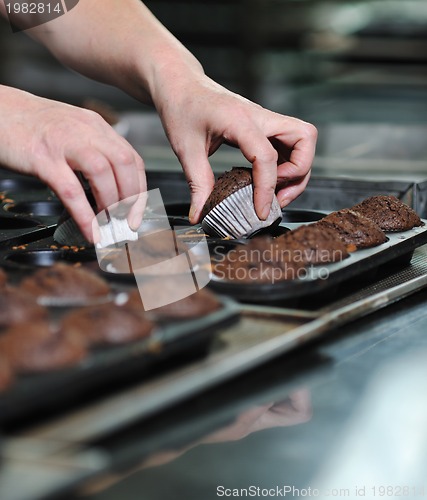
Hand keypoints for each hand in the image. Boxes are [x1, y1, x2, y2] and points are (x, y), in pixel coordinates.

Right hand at [0, 86, 145, 241]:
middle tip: (125, 222)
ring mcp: (64, 143)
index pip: (133, 160)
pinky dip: (84, 215)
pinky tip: (90, 230)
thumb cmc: (35, 127)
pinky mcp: (42, 158)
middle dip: (130, 199)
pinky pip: (71, 190)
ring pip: (102, 173)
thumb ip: (95, 154)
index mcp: (97, 127)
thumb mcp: (74, 132)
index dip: (140, 191)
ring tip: (107, 224)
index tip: (137, 214)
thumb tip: (113, 190)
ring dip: (110, 204)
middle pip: (124, 164)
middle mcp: (85, 131)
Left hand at [153, 74, 316, 223]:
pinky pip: (290, 144)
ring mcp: (265, 119)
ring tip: (275, 193)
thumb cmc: (182, 108)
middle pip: (305, 138)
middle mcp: (260, 116)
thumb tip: (199, 215)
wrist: (181, 84)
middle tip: (276, 196)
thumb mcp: (185, 149)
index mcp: (239, 120)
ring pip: (303, 141)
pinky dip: (287, 165)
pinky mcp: (264, 126)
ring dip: (297, 170)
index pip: (266, 156)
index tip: (260, 211)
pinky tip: (267, 180)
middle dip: (298, 173)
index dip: (267, 188)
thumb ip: (197, 184)